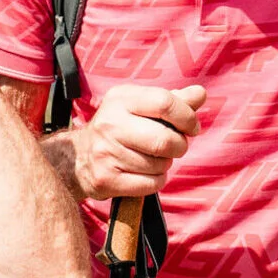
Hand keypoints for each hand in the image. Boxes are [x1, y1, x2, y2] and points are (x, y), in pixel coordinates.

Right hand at [70, 84, 206, 198]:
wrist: (78, 158)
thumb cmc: (120, 127)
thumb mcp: (140, 106)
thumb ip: (173, 100)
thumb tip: (199, 94)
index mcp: (121, 99)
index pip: (165, 103)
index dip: (187, 117)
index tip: (191, 126)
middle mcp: (110, 124)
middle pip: (165, 140)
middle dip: (180, 146)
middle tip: (174, 146)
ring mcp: (106, 153)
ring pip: (160, 165)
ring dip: (165, 164)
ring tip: (152, 158)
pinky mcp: (106, 179)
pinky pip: (151, 184)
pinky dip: (156, 180)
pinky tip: (145, 173)